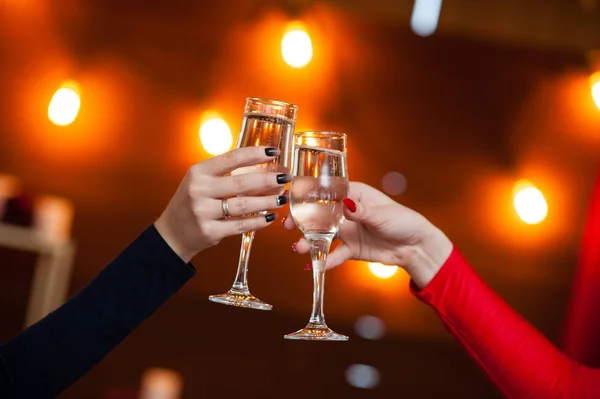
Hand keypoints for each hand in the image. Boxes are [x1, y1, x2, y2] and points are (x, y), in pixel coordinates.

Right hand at [155, 146, 290, 261]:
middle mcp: (200, 190)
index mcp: (199, 172)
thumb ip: (224, 172)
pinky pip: (240, 226)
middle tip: (286, 178)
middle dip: (268, 180)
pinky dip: (258, 222)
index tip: (274, 152)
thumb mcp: (201, 180)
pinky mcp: (210, 231)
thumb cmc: (192, 202)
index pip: (232, 158)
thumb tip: (261, 165)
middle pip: (241, 183)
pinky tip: (270, 217)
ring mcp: (203, 212)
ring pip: (244, 205)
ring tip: (282, 199)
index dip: (255, 154)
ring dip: (267, 202)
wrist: (172, 232)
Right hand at [283, 182, 452, 287]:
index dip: (309, 195)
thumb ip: (361, 211)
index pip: (327, 191)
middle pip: (319, 214)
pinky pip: (334, 254)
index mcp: (354, 194)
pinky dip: (324, 260)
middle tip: (287, 226)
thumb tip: (345, 204)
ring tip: (298, 249)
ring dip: (309, 241)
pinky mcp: (351, 249)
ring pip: (322, 235)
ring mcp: (347, 230)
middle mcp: (346, 211)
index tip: (294, 200)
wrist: (416, 247)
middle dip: (301, 219)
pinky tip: (313, 266)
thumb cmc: (403, 221)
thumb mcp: (382, 215)